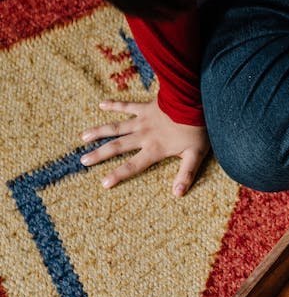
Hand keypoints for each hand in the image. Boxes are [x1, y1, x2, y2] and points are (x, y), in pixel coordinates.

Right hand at [80, 100, 209, 195]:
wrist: (193, 102)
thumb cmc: (196, 130)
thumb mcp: (195, 155)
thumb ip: (186, 174)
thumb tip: (177, 194)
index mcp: (154, 149)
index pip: (133, 166)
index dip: (118, 175)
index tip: (103, 183)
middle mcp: (143, 136)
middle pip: (117, 147)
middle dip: (99, 154)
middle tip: (83, 160)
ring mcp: (142, 120)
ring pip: (115, 127)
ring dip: (99, 132)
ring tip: (83, 137)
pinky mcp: (145, 107)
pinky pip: (126, 106)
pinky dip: (113, 104)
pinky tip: (101, 104)